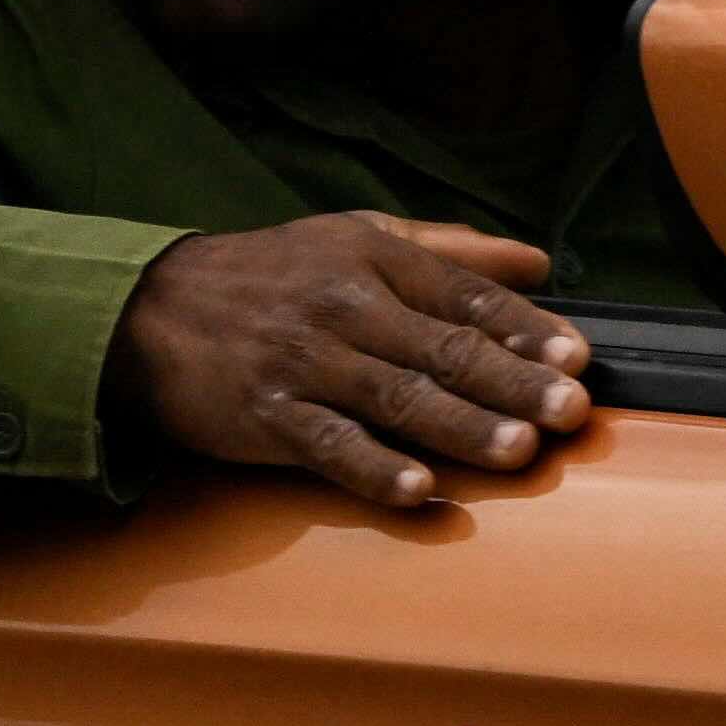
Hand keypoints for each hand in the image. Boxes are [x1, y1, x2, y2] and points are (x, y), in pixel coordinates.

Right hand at [115, 214, 596, 509]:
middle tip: (570, 410)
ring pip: (398, 399)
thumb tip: (539, 264)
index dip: (525, 329)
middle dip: (513, 383)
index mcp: (374, 261)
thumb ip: (450, 252)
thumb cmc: (269, 274)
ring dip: (463, 427)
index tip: (577, 357)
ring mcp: (306, 364)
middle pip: (444, 350)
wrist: (148, 311)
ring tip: (518, 451)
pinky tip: (418, 488)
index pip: (464, 296)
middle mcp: (344, 308)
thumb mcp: (355, 237)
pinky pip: (330, 445)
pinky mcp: (269, 416)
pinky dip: (374, 468)